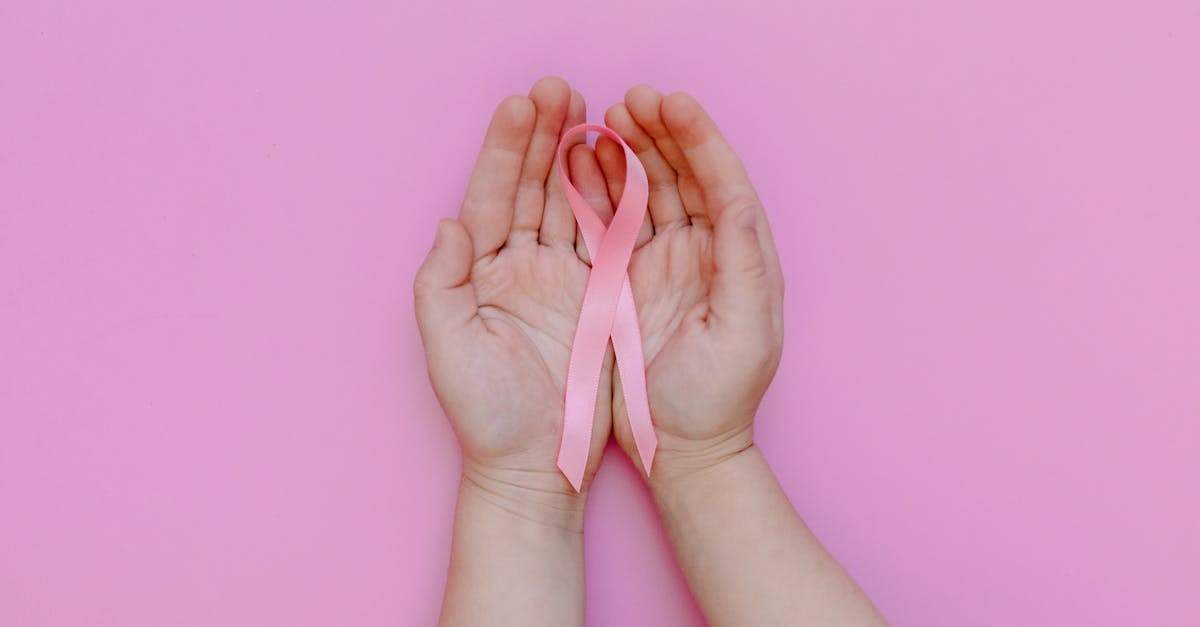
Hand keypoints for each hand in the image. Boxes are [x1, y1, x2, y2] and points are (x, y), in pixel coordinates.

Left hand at [414, 77, 612, 525]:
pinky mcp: (599, 295)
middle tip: (559, 88)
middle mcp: (518, 266)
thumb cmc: (487, 415)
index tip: (522, 104)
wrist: (538, 464)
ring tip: (592, 111)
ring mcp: (560, 277)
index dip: (504, 149)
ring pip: (569, 202)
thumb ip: (439, 285)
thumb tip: (449, 223)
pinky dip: (612, 198)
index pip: (491, 195)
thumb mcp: (449, 350)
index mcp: (479, 272)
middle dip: (542, 135)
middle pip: (530, 185)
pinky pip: (606, 237)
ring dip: (578, 156)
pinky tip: (619, 162)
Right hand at [597, 86, 784, 479]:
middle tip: (628, 98)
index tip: (671, 103)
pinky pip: (612, 222)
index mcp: (740, 256)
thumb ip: (746, 265)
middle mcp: (705, 250)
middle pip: (683, 174)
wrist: (681, 448)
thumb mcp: (744, 334)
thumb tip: (741, 201)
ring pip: (646, 190)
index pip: (723, 181)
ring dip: (627, 152)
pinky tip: (579, 163)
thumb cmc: (719, 398)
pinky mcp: (626, 278)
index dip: (699, 138)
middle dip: (658, 132)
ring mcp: (663, 261)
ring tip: (600, 119)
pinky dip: (598, 189)